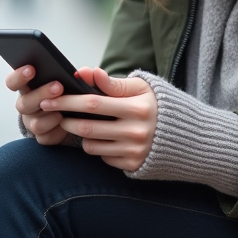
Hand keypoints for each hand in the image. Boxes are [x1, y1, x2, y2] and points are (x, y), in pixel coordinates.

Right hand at [7, 65, 70, 145]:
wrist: (74, 115)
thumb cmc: (68, 93)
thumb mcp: (70, 82)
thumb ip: (75, 76)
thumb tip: (83, 72)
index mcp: (27, 88)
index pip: (13, 82)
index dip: (19, 76)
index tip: (31, 69)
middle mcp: (26, 105)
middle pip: (24, 103)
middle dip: (42, 94)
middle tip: (58, 87)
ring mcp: (32, 122)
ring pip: (34, 123)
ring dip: (50, 117)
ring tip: (63, 111)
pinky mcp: (42, 137)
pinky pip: (46, 137)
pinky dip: (58, 131)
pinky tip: (67, 124)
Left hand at [42, 68, 156, 171]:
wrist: (188, 136)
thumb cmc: (157, 105)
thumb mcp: (141, 87)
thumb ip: (112, 82)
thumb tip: (84, 72)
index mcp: (137, 108)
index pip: (92, 103)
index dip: (68, 101)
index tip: (50, 98)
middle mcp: (136, 132)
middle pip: (87, 127)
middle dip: (66, 119)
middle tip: (56, 113)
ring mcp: (135, 151)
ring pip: (91, 145)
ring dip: (80, 134)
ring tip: (79, 123)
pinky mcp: (133, 165)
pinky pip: (103, 157)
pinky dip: (97, 147)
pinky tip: (102, 137)